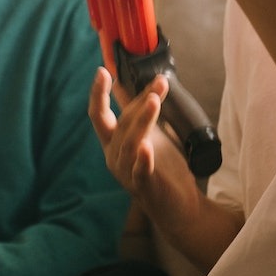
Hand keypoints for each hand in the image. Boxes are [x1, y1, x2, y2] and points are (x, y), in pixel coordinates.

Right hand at [88, 68, 201, 226]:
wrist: (178, 204)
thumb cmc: (160, 166)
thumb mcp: (147, 131)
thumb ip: (134, 109)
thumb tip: (122, 82)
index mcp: (113, 142)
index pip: (99, 115)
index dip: (98, 94)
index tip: (102, 71)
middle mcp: (114, 156)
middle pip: (120, 124)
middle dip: (138, 101)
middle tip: (159, 83)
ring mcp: (127, 173)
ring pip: (130, 143)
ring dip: (142, 120)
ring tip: (155, 101)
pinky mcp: (145, 188)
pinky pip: (140, 172)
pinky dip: (143, 159)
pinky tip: (147, 148)